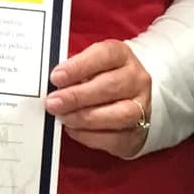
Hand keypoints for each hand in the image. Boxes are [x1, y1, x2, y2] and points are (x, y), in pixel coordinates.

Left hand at [46, 41, 152, 159]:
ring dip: (84, 117)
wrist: (128, 99)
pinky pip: (115, 138)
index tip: (56, 77)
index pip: (104, 56)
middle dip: (76, 96)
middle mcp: (136, 79)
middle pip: (109, 86)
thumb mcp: (89, 65)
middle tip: (54, 102)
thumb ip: (73, 71)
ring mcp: (141, 106)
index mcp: (122, 55)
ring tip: (63, 117)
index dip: (79, 67)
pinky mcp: (136, 132)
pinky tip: (74, 129)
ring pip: (118, 114)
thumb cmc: (102, 78)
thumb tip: (52, 83)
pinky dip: (90, 136)